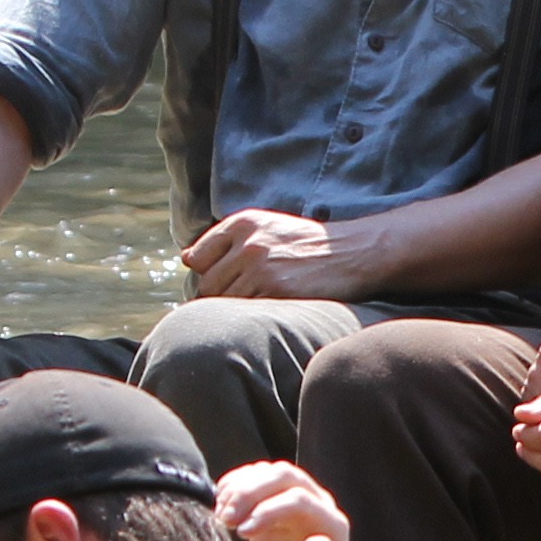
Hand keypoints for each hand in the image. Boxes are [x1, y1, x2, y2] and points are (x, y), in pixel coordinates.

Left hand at [183, 209, 376, 303]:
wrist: (354, 253)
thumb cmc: (308, 245)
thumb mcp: (268, 227)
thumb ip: (228, 239)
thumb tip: (185, 259)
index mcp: (243, 223)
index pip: (196, 257)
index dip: (206, 275)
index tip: (225, 284)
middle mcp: (248, 241)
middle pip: (206, 284)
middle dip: (219, 298)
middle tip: (244, 302)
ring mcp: (261, 266)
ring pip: (223, 301)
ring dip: (235, 310)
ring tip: (258, 308)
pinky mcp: (276, 289)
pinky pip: (245, 312)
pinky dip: (251, 318)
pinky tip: (269, 313)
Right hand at [215, 461, 360, 540]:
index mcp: (331, 525)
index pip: (298, 500)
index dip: (268, 511)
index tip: (242, 534)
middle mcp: (318, 505)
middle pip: (283, 476)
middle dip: (250, 492)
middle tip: (224, 518)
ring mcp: (296, 500)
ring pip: (267, 473)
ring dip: (239, 487)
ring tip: (220, 515)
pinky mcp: (274, 503)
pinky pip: (255, 479)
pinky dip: (235, 485)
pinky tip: (219, 503)